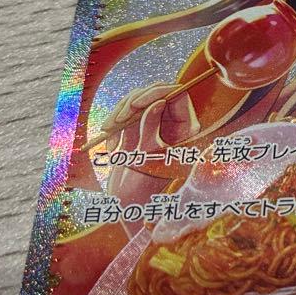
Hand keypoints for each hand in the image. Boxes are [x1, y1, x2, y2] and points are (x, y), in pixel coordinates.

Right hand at [100, 83, 200, 203]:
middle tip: (117, 120)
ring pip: (137, 100)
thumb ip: (152, 124)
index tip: (135, 104)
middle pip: (155, 92)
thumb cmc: (144, 182)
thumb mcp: (148, 153)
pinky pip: (125, 113)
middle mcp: (174, 121)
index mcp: (187, 128)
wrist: (130, 202)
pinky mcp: (138, 126)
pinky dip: (114, 126)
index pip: (178, 93)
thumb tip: (158, 100)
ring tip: (109, 135)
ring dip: (119, 115)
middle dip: (132, 103)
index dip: (156, 92)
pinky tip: (112, 147)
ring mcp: (155, 122)